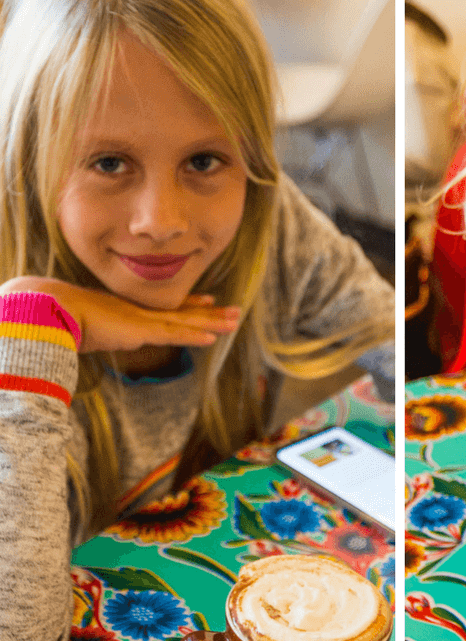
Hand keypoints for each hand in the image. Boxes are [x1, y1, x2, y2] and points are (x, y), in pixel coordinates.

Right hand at [0, 277, 239, 352]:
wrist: (53, 310)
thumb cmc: (64, 320)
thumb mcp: (88, 328)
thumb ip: (98, 333)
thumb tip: (92, 339)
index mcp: (132, 311)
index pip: (167, 307)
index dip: (191, 304)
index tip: (209, 300)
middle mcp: (142, 312)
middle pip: (184, 312)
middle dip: (211, 313)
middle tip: (235, 311)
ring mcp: (143, 320)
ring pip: (186, 321)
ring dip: (212, 323)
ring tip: (235, 321)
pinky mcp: (141, 330)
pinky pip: (173, 333)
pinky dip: (193, 334)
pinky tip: (212, 337)